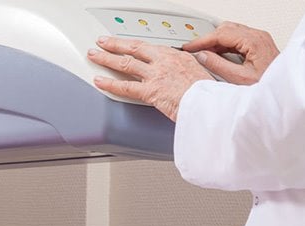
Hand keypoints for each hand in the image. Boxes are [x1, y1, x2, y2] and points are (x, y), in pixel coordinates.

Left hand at [87, 36, 213, 120]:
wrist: (210, 104)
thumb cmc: (208, 94)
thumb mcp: (200, 73)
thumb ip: (185, 71)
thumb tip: (183, 73)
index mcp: (177, 56)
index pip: (150, 47)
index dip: (134, 44)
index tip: (126, 43)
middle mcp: (164, 61)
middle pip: (134, 48)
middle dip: (115, 44)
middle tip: (103, 41)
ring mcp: (156, 75)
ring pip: (125, 63)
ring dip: (106, 58)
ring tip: (94, 55)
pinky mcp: (150, 90)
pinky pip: (125, 87)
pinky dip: (109, 83)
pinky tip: (98, 81)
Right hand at [184, 21, 279, 84]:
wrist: (283, 90)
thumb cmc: (267, 85)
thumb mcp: (238, 79)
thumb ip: (218, 66)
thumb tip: (202, 56)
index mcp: (254, 41)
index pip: (221, 34)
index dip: (202, 40)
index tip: (189, 46)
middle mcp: (257, 36)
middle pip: (226, 29)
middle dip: (207, 39)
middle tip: (194, 49)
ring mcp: (258, 39)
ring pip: (230, 31)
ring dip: (215, 41)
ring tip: (203, 53)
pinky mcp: (258, 44)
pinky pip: (236, 38)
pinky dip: (223, 44)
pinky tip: (215, 54)